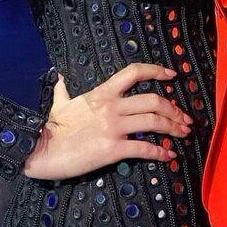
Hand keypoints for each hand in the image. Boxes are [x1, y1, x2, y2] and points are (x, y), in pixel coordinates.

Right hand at [22, 64, 191, 180]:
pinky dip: (160, 152)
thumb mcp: (60, 103)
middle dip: (174, 109)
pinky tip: (169, 155)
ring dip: (173, 128)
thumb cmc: (51, 127)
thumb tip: (59, 78)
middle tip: (185, 118)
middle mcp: (112, 106)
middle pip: (154, 101)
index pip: (134, 73)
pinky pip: (144, 149)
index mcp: (103, 93)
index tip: (172, 76)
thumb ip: (63, 90)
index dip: (156, 71)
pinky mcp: (113, 149)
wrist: (41, 149)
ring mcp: (114, 127)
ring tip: (183, 134)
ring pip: (153, 122)